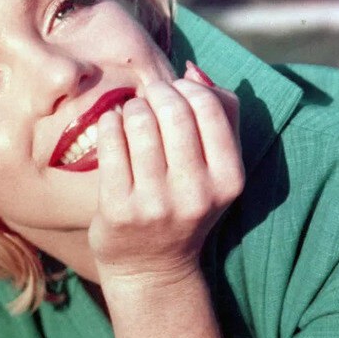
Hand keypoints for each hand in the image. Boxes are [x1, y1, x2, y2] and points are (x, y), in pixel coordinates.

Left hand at [88, 63, 243, 282]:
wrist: (153, 266)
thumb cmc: (186, 202)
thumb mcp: (218, 169)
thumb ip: (220, 116)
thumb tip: (192, 72)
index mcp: (229, 180)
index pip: (209, 107)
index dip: (187, 88)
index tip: (174, 92)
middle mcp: (196, 194)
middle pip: (172, 110)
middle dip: (156, 93)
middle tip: (149, 98)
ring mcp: (155, 204)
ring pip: (139, 122)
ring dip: (132, 107)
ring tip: (132, 114)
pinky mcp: (119, 209)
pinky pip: (110, 141)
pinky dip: (111, 122)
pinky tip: (114, 126)